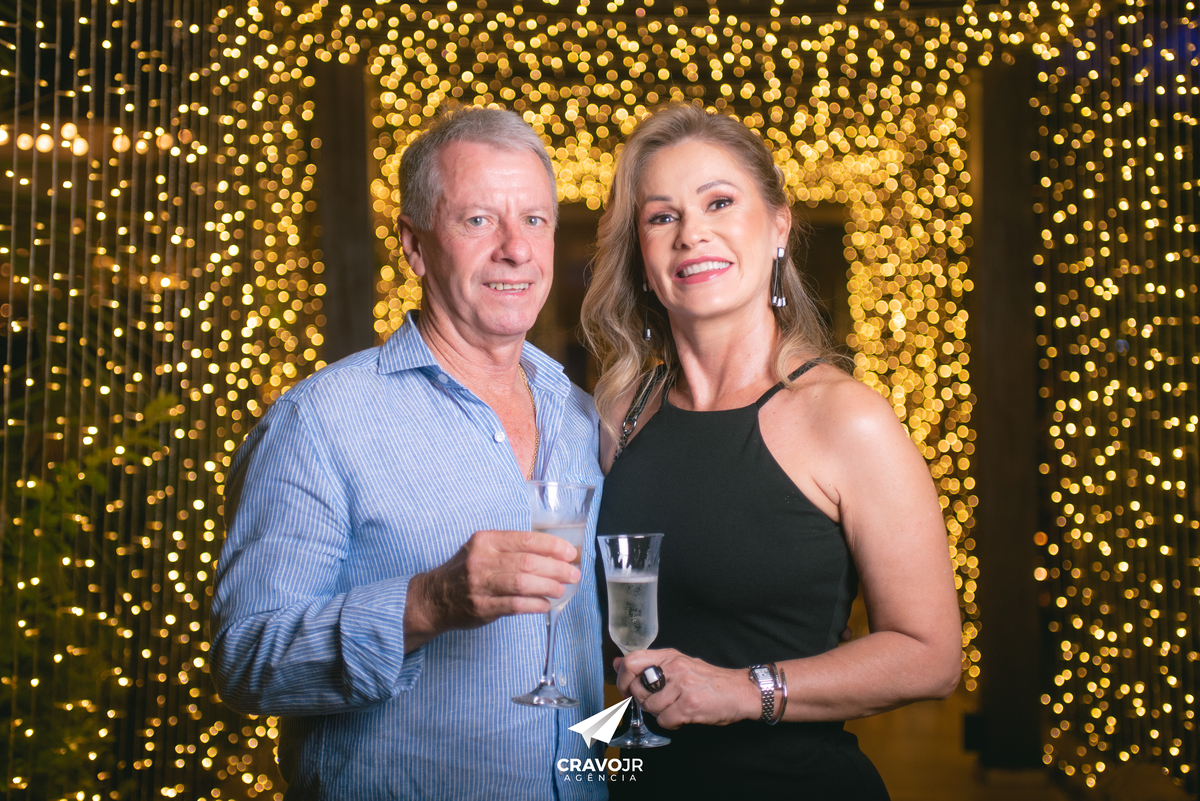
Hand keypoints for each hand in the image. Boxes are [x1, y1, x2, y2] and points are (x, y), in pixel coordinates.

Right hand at [404, 530, 579, 649]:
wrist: (435, 597)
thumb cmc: (466, 571)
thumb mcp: (483, 550)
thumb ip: (512, 549)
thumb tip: (553, 554)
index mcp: (486, 540)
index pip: (526, 539)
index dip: (552, 546)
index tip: (570, 553)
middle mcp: (482, 560)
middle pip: (528, 562)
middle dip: (556, 568)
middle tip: (573, 574)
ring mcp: (480, 584)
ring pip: (523, 583)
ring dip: (548, 586)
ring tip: (561, 589)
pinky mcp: (481, 607)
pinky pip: (514, 605)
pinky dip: (534, 604)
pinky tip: (545, 604)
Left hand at [615, 648, 759, 728]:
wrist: (741, 691)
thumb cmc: (710, 680)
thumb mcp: (680, 664)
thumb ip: (650, 664)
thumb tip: (618, 662)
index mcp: (669, 656)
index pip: (632, 661)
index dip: (623, 678)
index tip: (627, 688)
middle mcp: (674, 668)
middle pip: (638, 688)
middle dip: (642, 701)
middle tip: (655, 703)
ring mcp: (682, 686)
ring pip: (650, 707)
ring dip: (659, 713)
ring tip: (673, 709)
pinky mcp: (689, 705)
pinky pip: (665, 720)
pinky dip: (671, 723)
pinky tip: (681, 717)